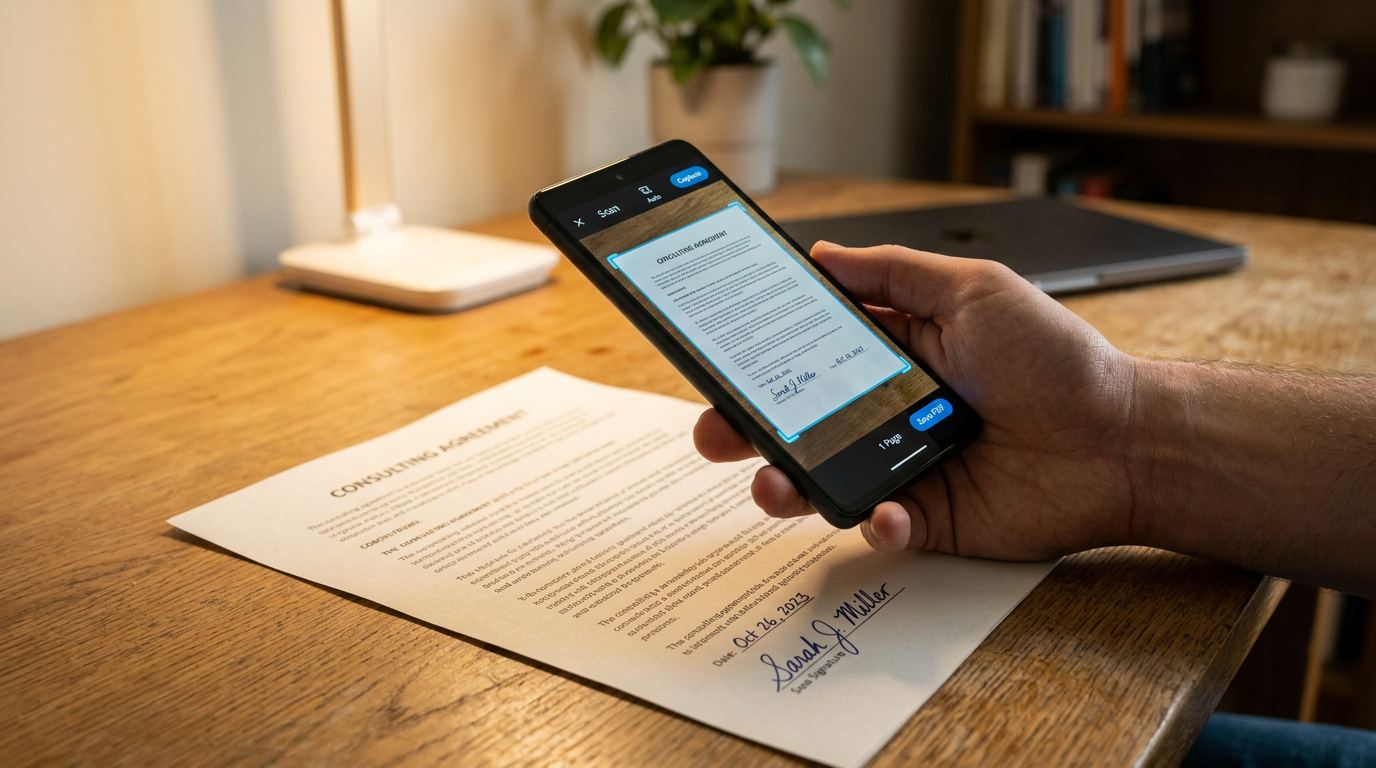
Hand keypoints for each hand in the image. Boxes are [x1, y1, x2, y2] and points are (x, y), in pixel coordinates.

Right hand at [694, 241, 1139, 560]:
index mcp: (893, 352)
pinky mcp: (926, 518)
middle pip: (796, 420)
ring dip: (784, 485)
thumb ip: (896, 273)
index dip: (759, 353)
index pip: (806, 350)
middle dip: (744, 426)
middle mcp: (886, 410)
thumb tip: (823, 253)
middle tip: (714, 429)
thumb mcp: (976, 290)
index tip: (715, 352)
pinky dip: (873, 525)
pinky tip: (887, 513)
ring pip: (820, 480)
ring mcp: (901, 466)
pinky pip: (878, 526)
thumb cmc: (1057, 361)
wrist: (1122, 442)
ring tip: (773, 483)